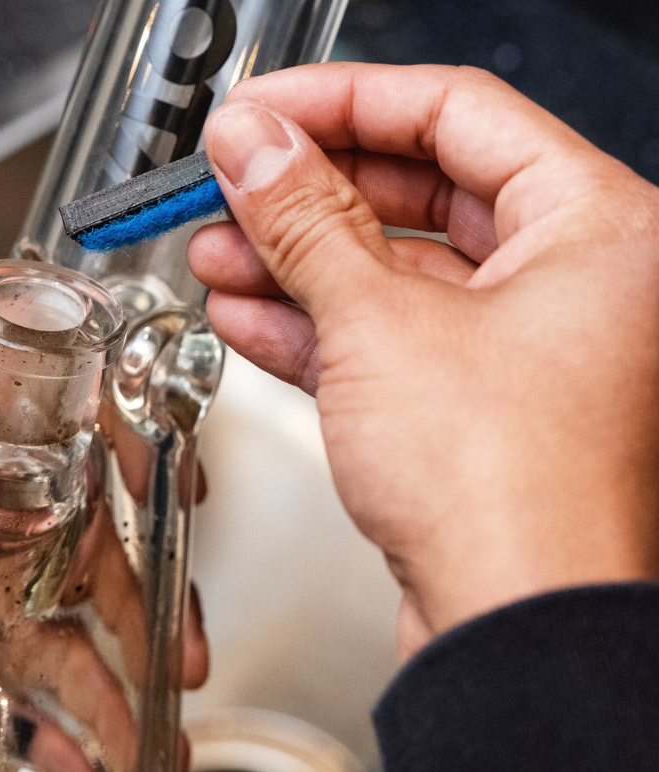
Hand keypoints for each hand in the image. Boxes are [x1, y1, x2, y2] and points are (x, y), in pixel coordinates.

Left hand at [0, 323, 207, 771]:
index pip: (54, 446)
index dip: (129, 467)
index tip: (185, 497)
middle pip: (71, 549)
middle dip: (140, 601)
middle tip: (181, 659)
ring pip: (48, 625)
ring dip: (108, 678)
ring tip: (146, 737)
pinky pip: (2, 683)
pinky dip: (47, 723)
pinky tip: (75, 757)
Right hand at [188, 63, 658, 657]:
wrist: (509, 630)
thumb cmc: (505, 490)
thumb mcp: (378, 325)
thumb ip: (306, 223)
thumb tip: (255, 148)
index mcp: (596, 229)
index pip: (456, 114)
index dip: (344, 101)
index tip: (263, 110)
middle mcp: (574, 286)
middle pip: (420, 199)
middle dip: (307, 195)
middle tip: (228, 183)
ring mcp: (521, 356)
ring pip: (394, 280)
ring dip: (296, 266)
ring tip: (215, 251)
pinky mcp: (473, 417)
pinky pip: (388, 348)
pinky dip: (316, 332)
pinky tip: (248, 317)